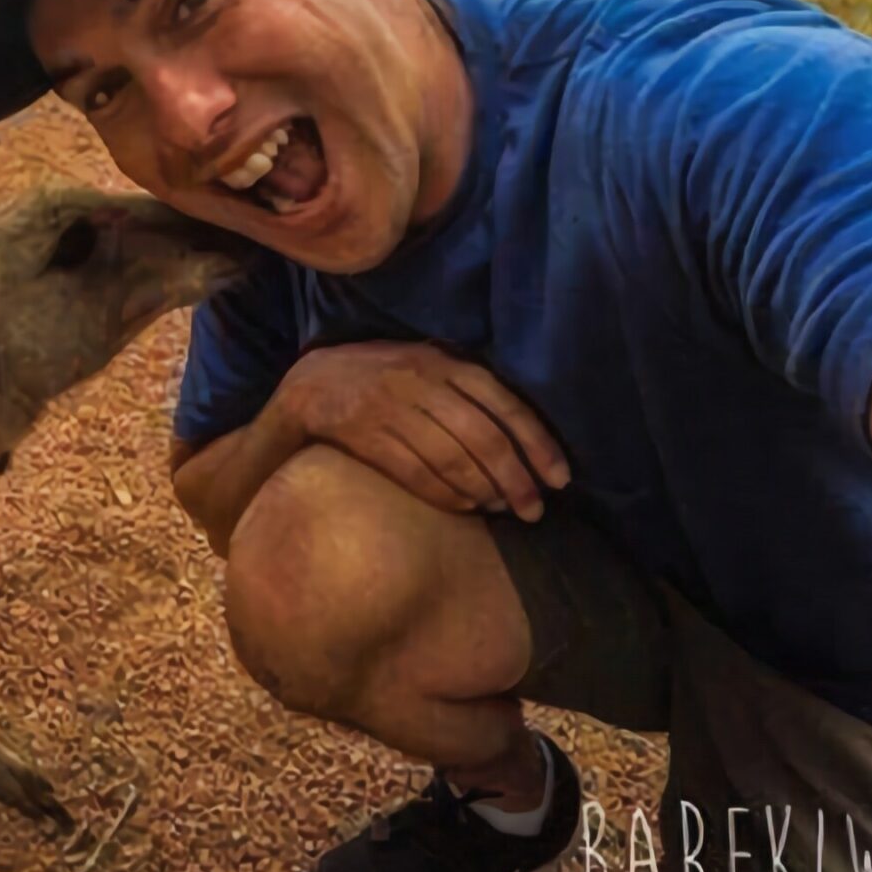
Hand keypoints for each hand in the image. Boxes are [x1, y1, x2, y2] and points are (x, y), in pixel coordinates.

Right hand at [268, 342, 567, 520]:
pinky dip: (447, 496)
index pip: (504, 403)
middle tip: (534, 509)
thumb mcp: (426, 365)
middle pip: (483, 438)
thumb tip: (524, 435)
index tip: (560, 478)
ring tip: (502, 509)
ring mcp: (390, 409)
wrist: (310, 384)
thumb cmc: (383, 377)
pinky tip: (465, 507)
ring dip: (484, 491)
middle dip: (516, 479)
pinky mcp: (365, 436)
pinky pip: (416, 475)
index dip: (538, 444)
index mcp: (443, 361)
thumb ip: (466, 387)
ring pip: (452, 460)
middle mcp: (420, 382)